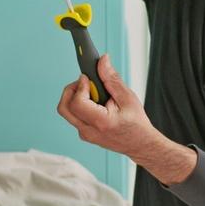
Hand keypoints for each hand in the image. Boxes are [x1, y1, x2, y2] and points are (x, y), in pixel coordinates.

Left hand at [57, 55, 197, 184]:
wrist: (140, 144)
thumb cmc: (137, 123)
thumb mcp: (127, 97)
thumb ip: (111, 79)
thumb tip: (102, 61)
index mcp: (101, 122)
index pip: (77, 102)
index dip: (80, 86)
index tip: (87, 77)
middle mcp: (89, 131)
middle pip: (64, 107)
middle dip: (71, 90)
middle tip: (85, 83)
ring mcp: (85, 134)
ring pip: (67, 111)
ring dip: (76, 97)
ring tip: (93, 94)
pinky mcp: (84, 133)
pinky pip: (74, 116)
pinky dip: (80, 105)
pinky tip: (96, 103)